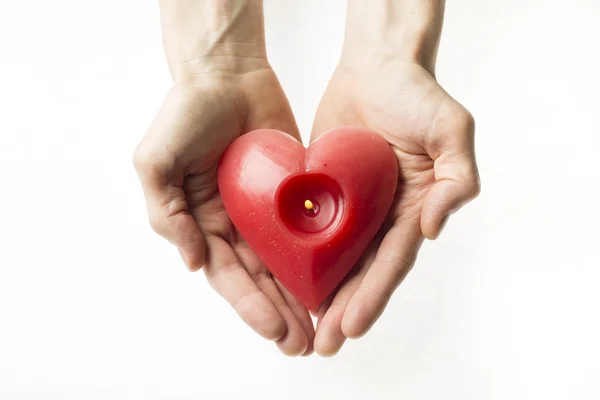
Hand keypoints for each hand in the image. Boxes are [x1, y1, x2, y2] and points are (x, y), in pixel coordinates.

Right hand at [133, 0, 313, 355]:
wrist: (227, 73)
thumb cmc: (186, 113)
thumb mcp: (157, 161)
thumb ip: (167, 212)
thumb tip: (192, 262)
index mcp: (203, 224)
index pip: (228, 276)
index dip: (250, 306)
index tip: (275, 331)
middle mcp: (236, 225)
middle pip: (260, 280)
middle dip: (280, 314)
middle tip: (304, 345)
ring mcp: (267, 211)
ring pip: (287, 264)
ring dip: (302, 299)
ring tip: (322, 330)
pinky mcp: (295, 192)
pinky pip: (311, 229)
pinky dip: (322, 258)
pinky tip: (338, 281)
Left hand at [311, 59, 479, 354]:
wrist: (377, 66)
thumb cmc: (417, 94)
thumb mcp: (452, 130)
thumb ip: (456, 178)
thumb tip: (432, 228)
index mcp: (412, 208)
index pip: (392, 261)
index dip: (374, 295)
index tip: (353, 327)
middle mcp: (381, 215)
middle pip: (361, 271)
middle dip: (345, 309)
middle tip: (324, 345)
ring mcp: (351, 206)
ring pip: (333, 259)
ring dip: (321, 295)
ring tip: (303, 329)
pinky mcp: (323, 191)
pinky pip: (308, 227)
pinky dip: (298, 256)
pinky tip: (282, 281)